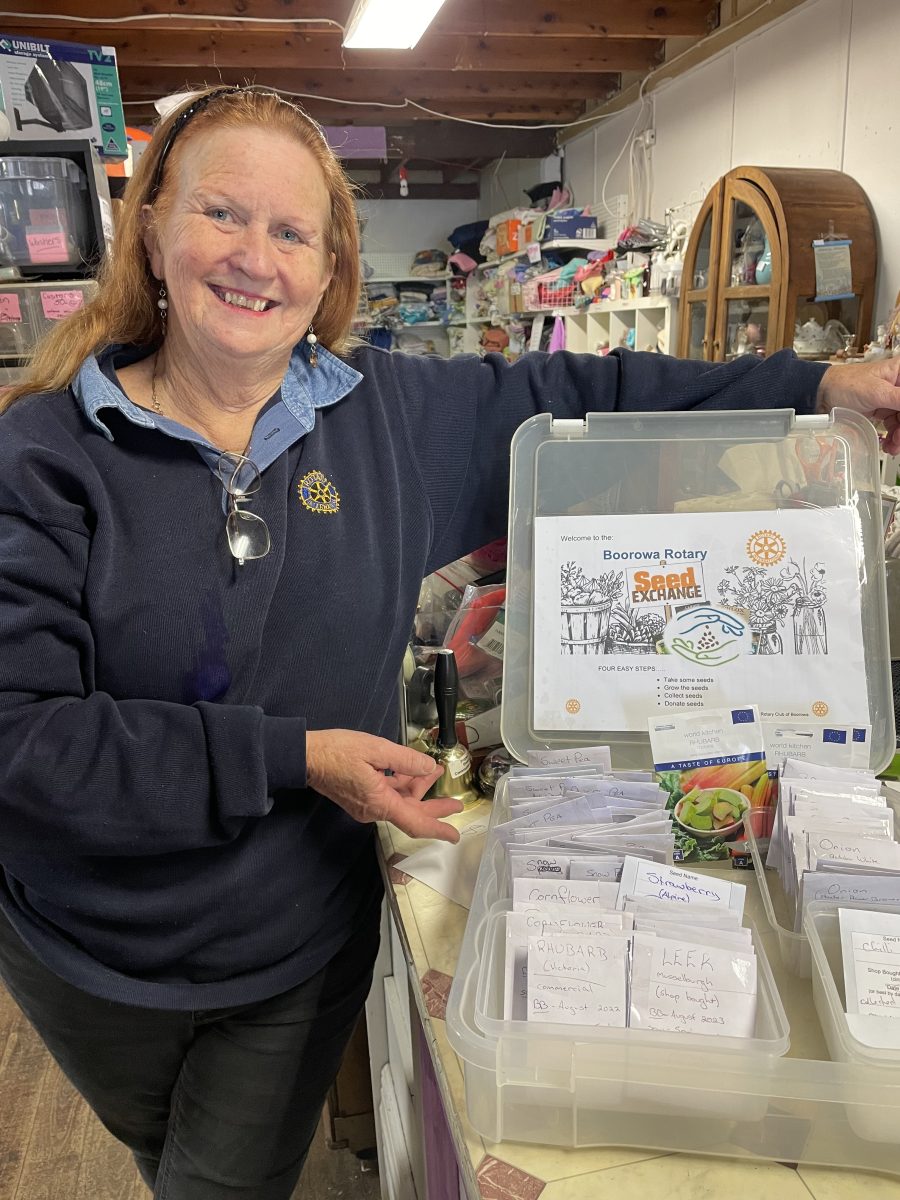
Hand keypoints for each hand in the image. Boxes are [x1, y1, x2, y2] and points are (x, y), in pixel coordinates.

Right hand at [306, 729, 463, 843]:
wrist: (305, 756)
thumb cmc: (337, 751)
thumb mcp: (376, 748)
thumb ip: (406, 760)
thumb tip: (428, 767)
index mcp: (379, 802)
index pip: (415, 822)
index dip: (438, 829)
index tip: (454, 835)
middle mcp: (373, 809)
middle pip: (410, 813)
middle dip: (434, 807)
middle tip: (455, 802)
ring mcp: (365, 805)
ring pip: (399, 802)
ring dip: (418, 789)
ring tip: (435, 771)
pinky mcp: (360, 798)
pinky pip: (387, 795)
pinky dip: (402, 785)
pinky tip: (411, 771)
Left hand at [817, 358, 899, 453]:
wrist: (821, 394)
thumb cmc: (845, 384)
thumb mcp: (877, 392)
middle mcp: (899, 384)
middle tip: (899, 441)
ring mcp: (892, 398)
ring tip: (893, 447)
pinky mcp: (884, 410)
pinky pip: (896, 425)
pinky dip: (894, 437)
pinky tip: (890, 445)